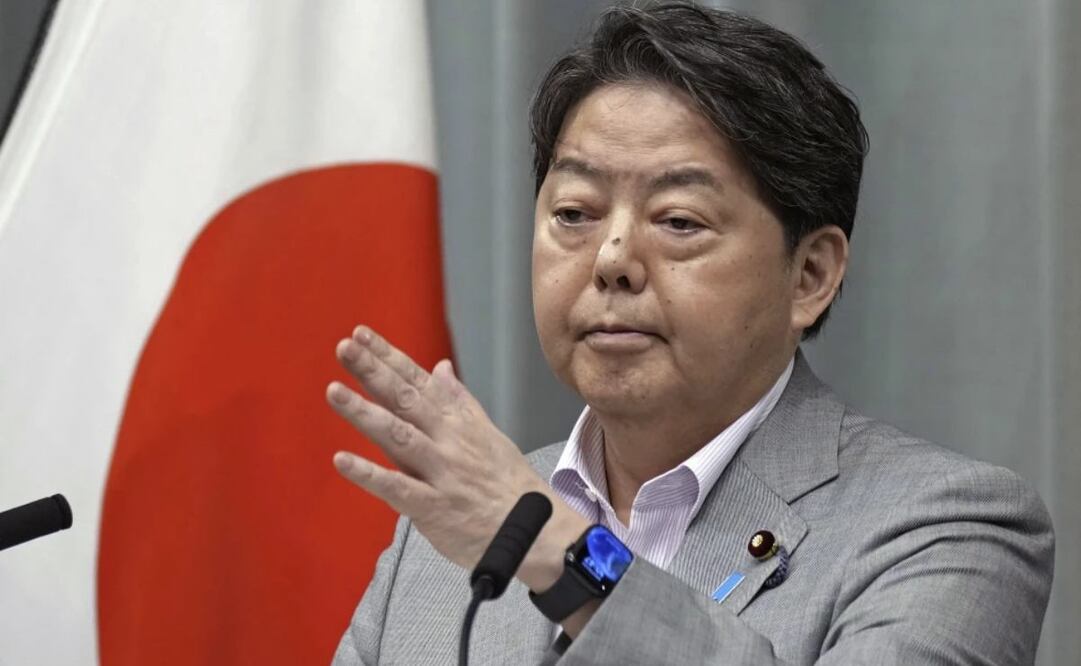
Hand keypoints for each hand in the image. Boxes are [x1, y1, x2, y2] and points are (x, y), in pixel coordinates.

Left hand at [326, 326, 587, 590]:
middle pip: (406, 400)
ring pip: (398, 436)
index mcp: (459, 421)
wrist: (535, 530)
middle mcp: (448, 440)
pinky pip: (397, 488)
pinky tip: (341, 460)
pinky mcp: (432, 508)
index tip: (360, 335)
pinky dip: (369, 474)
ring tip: (334, 391)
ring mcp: (440, 472)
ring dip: (365, 413)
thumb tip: (440, 367)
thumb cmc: (508, 483)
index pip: (418, 381)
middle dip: (373, 372)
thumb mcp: (489, 433)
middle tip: (345, 348)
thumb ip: (459, 401)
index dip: (388, 357)